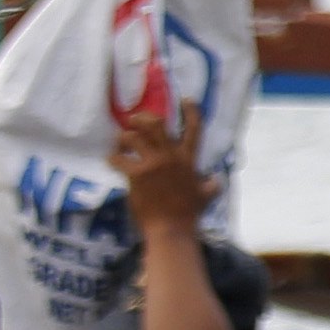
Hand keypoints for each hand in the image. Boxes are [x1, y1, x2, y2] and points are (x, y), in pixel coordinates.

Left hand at [114, 99, 213, 237]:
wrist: (171, 229)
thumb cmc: (188, 214)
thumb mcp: (205, 196)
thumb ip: (211, 185)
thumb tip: (217, 180)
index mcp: (188, 160)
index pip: (194, 129)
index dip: (190, 111)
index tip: (185, 100)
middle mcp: (171, 157)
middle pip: (156, 123)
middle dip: (142, 118)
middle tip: (134, 121)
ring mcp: (153, 164)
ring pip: (132, 137)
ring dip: (123, 138)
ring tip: (120, 145)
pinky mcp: (136, 175)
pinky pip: (117, 158)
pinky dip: (112, 158)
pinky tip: (112, 161)